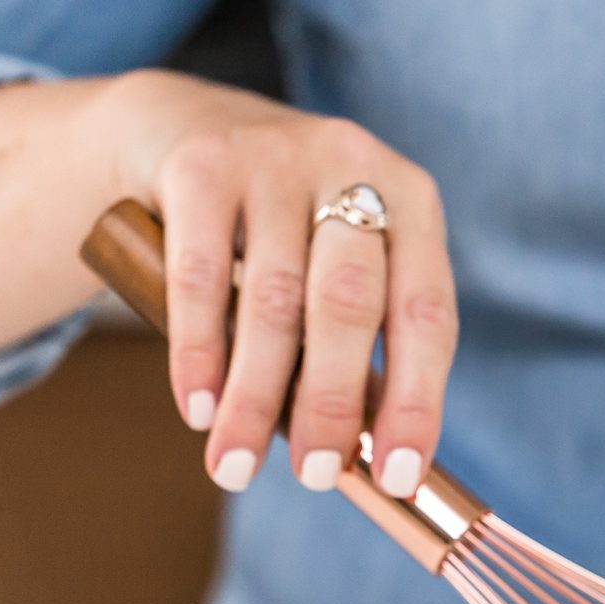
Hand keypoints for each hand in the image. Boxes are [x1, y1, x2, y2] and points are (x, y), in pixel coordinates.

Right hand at [106, 70, 456, 496]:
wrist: (177, 127)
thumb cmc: (281, 230)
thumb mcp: (336, 264)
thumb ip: (359, 345)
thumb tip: (373, 463)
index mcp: (412, 201)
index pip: (427, 315)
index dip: (416, 402)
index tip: (397, 477)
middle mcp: (353, 165)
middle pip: (350, 305)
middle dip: (332, 403)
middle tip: (315, 476)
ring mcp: (275, 157)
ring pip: (272, 301)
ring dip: (254, 398)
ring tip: (236, 466)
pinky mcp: (201, 163)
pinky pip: (201, 277)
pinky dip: (198, 353)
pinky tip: (196, 408)